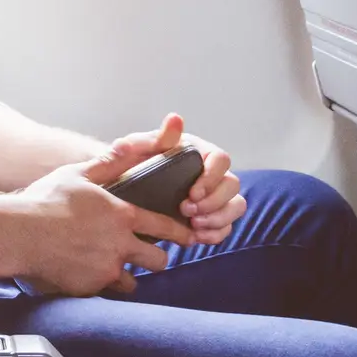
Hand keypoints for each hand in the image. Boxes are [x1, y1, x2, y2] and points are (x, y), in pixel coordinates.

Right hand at [10, 143, 197, 296]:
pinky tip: (86, 273)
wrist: (18, 234)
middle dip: (156, 259)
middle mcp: (119, 246)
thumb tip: (131, 143)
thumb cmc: (45, 200)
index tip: (188, 237)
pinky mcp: (89, 288)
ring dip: (127, 275)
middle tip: (146, 255)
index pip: (164, 228)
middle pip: (158, 261)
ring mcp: (105, 269)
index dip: (180, 233)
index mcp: (121, 216)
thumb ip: (109, 163)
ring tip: (112, 267)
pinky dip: (100, 283)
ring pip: (132, 281)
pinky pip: (104, 290)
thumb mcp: (79, 174)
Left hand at [105, 113, 246, 246]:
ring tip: (194, 225)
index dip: (212, 178)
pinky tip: (197, 237)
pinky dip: (216, 233)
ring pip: (236, 206)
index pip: (221, 159)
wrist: (121, 188)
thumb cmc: (130, 163)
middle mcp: (210, 172)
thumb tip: (174, 119)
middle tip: (188, 212)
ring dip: (219, 218)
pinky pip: (226, 226)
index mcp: (198, 151)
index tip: (192, 193)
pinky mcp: (208, 216)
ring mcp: (212, 196)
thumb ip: (155, 137)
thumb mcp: (138, 149)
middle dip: (214, 202)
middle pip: (232, 184)